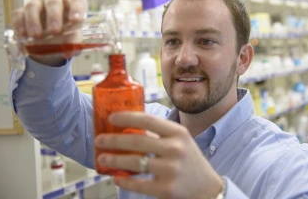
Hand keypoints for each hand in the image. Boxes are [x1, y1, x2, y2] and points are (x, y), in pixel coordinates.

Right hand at [11, 0, 86, 65]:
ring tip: (36, 35)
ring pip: (33, 6)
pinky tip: (23, 34)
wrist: (51, 36)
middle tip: (54, 31)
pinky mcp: (22, 11)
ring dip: (34, 21)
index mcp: (71, 2)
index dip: (76, 9)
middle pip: (53, 1)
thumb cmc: (67, 31)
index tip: (75, 20)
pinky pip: (18, 14)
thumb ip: (73, 43)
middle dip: (54, 16)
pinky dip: (20, 24)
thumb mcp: (73, 37)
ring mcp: (37, 3)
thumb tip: (68, 52)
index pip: (76, 1)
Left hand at [94, 111, 222, 198]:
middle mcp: (176, 149)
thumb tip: (130, 127)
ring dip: (114, 159)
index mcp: (178, 133)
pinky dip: (124, 181)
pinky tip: (116, 177)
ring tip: (102, 158)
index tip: (111, 118)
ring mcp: (171, 170)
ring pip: (134, 163)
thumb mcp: (181, 141)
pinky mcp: (166, 189)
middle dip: (113, 140)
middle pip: (137, 140)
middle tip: (100, 139)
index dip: (127, 117)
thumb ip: (160, 134)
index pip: (148, 120)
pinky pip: (138, 184)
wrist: (207, 189)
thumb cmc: (189, 160)